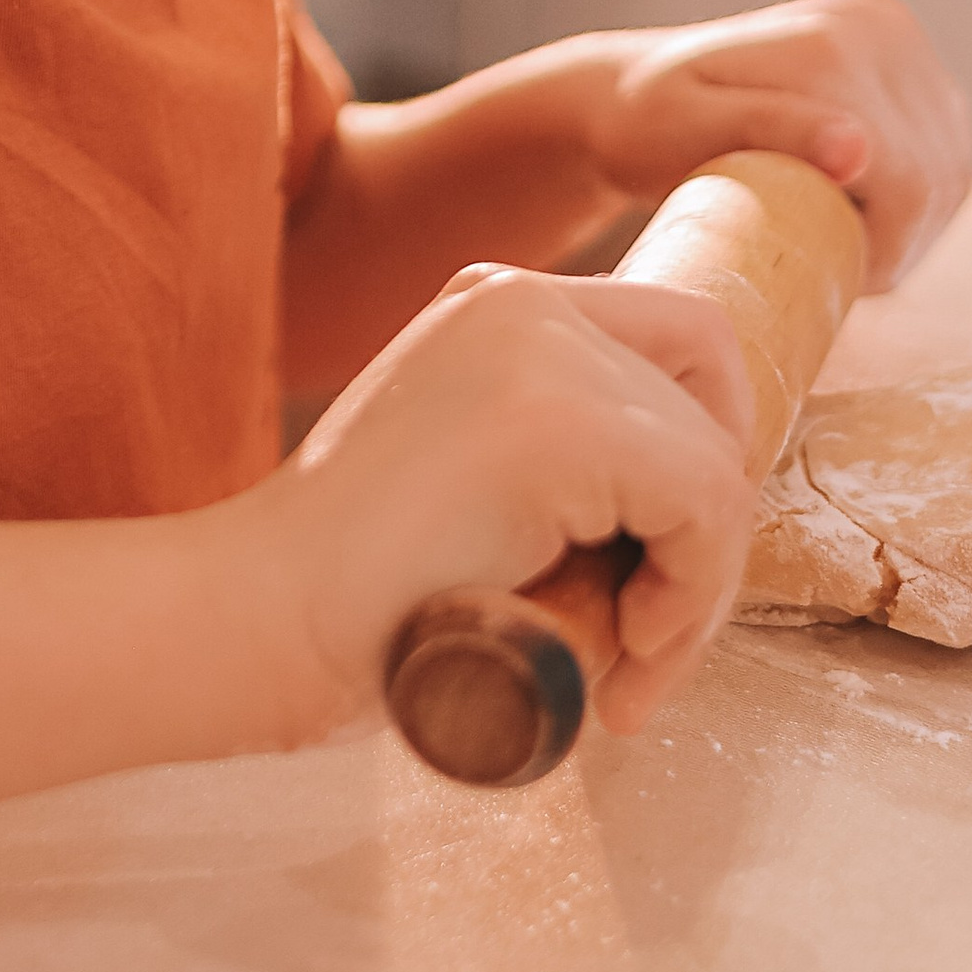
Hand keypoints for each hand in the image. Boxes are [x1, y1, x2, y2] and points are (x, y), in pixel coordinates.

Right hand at [231, 261, 755, 746]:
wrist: (254, 618)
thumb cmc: (354, 593)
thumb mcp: (474, 481)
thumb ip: (561, 461)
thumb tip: (698, 508)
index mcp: (494, 303)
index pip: (678, 338)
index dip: (706, 447)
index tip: (660, 561)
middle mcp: (521, 301)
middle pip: (708, 389)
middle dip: (708, 526)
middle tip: (651, 632)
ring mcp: (540, 351)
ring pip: (716, 461)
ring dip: (696, 589)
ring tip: (628, 670)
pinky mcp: (559, 422)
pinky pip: (707, 505)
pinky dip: (690, 597)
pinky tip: (622, 655)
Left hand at [562, 0, 971, 291]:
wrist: (632, 92)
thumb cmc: (645, 124)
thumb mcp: (687, 130)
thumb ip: (770, 129)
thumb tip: (858, 150)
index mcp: (834, 43)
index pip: (910, 181)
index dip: (882, 251)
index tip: (830, 278)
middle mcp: (879, 28)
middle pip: (939, 177)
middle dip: (895, 243)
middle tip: (830, 269)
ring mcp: (899, 40)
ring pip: (951, 171)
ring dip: (907, 227)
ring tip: (836, 241)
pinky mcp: (909, 63)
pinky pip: (946, 153)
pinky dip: (913, 202)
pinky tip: (855, 213)